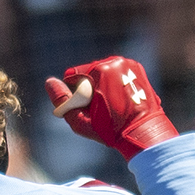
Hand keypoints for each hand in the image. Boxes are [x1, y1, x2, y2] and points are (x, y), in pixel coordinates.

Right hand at [49, 57, 175, 159]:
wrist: (144, 132)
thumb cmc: (112, 131)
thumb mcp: (81, 121)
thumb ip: (63, 102)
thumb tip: (50, 83)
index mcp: (100, 70)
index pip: (73, 76)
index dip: (76, 95)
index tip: (88, 109)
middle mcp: (114, 62)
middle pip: (89, 73)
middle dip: (90, 89)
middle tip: (102, 109)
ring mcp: (128, 63)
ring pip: (104, 72)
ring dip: (103, 86)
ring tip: (113, 105)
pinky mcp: (137, 67)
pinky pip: (117, 72)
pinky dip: (116, 83)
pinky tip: (122, 100)